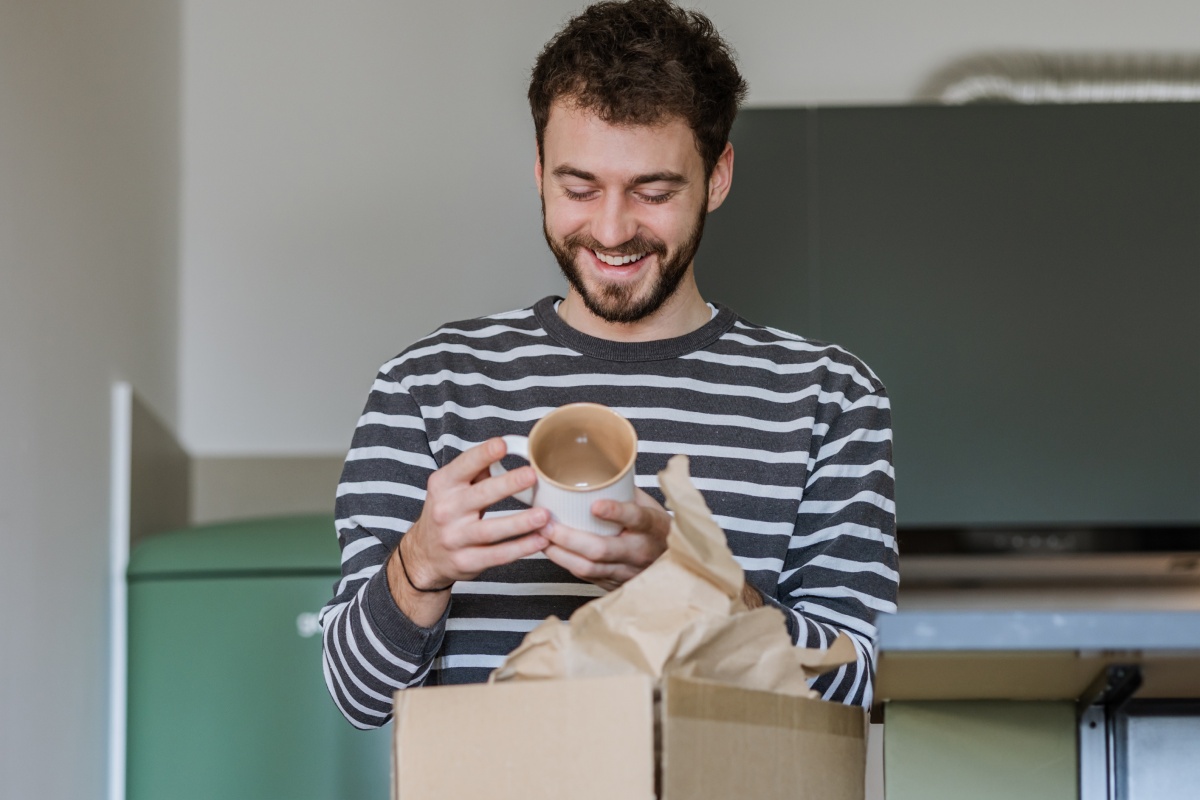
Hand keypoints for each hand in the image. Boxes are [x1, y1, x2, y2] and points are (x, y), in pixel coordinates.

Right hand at [389, 438, 548, 621]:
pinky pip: (497, 555)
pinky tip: (540, 540)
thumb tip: (508, 448)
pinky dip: (520, 548)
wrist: (425, 555)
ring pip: (490, 530)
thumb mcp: (451, 488)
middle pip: (480, 496)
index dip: (482, 455)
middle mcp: (446, 511)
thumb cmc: (447, 513)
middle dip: (507, 485)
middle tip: (532, 475)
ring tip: (544, 515)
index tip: (502, 445)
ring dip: (519, 522)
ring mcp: (455, 538)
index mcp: (443, 485)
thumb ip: (476, 471)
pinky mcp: (466, 562)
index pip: (464, 466)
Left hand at [539, 488, 670, 590]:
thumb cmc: (656, 528)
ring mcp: (628, 572)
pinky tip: (554, 551)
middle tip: (548, 524)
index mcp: (653, 526)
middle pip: (601, 549)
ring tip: (542, 538)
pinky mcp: (616, 585)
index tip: (595, 505)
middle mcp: (640, 551)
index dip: (616, 512)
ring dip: (561, 553)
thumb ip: (623, 491)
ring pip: (589, 567)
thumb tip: (592, 469)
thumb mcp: (648, 505)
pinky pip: (587, 577)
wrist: (674, 563)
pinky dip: (567, 563)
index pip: (637, 518)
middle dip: (569, 538)